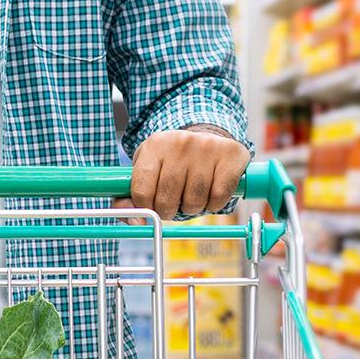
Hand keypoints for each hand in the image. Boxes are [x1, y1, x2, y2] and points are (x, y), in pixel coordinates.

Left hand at [117, 127, 248, 219]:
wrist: (209, 136)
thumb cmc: (173, 161)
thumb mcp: (147, 170)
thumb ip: (130, 198)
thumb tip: (136, 222)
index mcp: (154, 146)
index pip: (141, 191)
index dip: (146, 208)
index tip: (152, 207)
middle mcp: (180, 143)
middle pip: (167, 200)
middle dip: (169, 211)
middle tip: (174, 203)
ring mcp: (206, 147)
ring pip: (194, 202)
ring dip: (193, 208)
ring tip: (192, 195)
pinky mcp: (230, 155)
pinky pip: (218, 198)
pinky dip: (214, 204)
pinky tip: (211, 192)